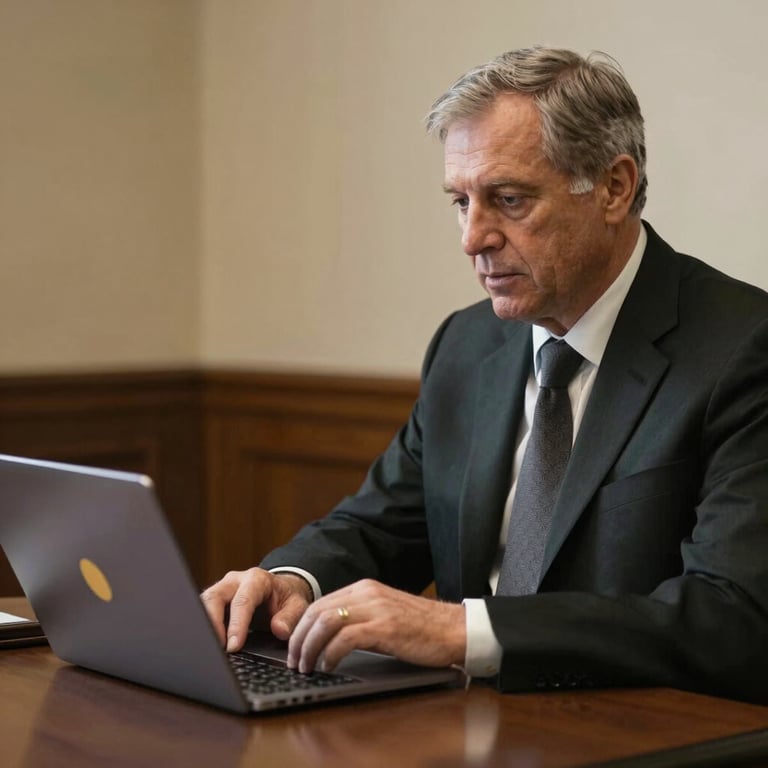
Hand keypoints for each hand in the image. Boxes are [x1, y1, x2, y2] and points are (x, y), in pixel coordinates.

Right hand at [201, 568, 311, 651]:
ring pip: (203, 603)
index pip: (243, 600)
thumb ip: (290, 617)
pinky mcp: (213, 601)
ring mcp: (221, 589)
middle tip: (215, 650)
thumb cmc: (286, 599)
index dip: (237, 624)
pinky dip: (201, 628)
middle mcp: (235, 581)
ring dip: (203, 627)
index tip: (234, 647)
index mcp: (257, 579)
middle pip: (215, 597)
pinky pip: (201, 612)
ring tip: (208, 651)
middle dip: (212, 624)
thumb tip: (279, 630)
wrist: (279, 591)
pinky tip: (205, 646)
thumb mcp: (297, 605)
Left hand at [286, 579, 465, 672]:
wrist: (455, 629)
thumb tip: (329, 639)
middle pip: (317, 611)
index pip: (320, 603)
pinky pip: (346, 638)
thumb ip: (360, 619)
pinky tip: (328, 666)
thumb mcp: (385, 617)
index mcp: (365, 588)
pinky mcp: (385, 627)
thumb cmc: (422, 629)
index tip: (294, 648)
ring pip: (326, 622)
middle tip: (294, 661)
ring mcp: (376, 608)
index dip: (301, 627)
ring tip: (306, 666)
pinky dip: (331, 653)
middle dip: (299, 638)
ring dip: (309, 647)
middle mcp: (368, 593)